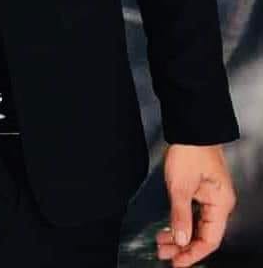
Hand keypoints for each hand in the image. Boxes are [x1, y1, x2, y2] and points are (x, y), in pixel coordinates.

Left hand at [156, 143, 236, 266]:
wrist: (190, 127)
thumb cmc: (190, 151)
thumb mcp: (181, 186)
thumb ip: (181, 216)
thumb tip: (181, 241)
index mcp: (220, 204)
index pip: (210, 240)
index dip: (193, 254)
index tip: (177, 263)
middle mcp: (219, 202)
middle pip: (203, 234)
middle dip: (183, 246)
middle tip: (164, 253)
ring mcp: (210, 196)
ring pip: (197, 225)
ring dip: (180, 235)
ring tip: (161, 243)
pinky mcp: (201, 189)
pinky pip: (193, 214)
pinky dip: (181, 222)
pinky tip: (168, 228)